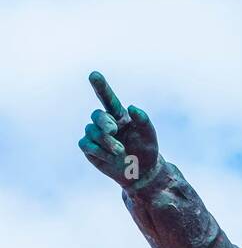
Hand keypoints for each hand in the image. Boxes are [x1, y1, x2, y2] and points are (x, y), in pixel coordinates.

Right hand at [78, 71, 159, 188]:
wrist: (141, 172)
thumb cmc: (146, 149)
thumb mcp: (149, 134)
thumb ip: (143, 119)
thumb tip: (131, 107)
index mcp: (119, 115)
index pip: (107, 98)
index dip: (100, 86)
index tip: (94, 75)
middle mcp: (105, 122)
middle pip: (97, 115)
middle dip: (104, 122)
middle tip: (113, 130)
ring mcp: (95, 135)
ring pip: (92, 131)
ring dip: (106, 142)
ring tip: (120, 151)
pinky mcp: (89, 148)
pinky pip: (86, 144)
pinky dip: (99, 151)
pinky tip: (111, 157)